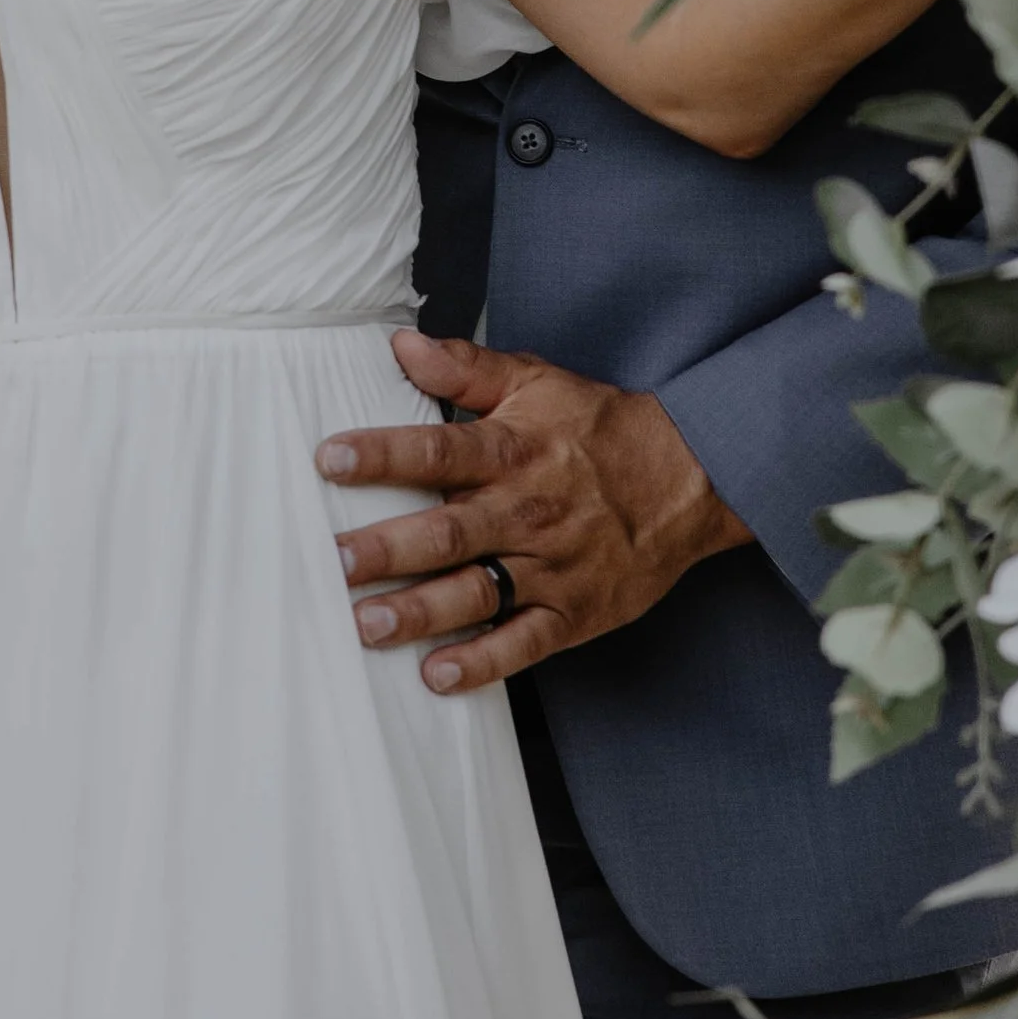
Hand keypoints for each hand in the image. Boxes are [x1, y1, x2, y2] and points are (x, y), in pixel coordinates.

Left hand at [316, 330, 748, 693]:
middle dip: (389, 548)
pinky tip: (439, 674)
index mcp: (514, 450)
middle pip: (450, 531)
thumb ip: (465, 368)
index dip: (383, 453)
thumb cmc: (599, 429)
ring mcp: (552, 567)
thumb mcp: (536, 382)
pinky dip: (484, 662)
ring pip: (478, 592)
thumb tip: (401, 344)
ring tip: (367, 625)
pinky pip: (525, 642)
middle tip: (335, 562)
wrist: (687, 479)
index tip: (330, 458)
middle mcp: (527, 511)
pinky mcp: (574, 612)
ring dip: (420, 612)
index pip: (439, 451)